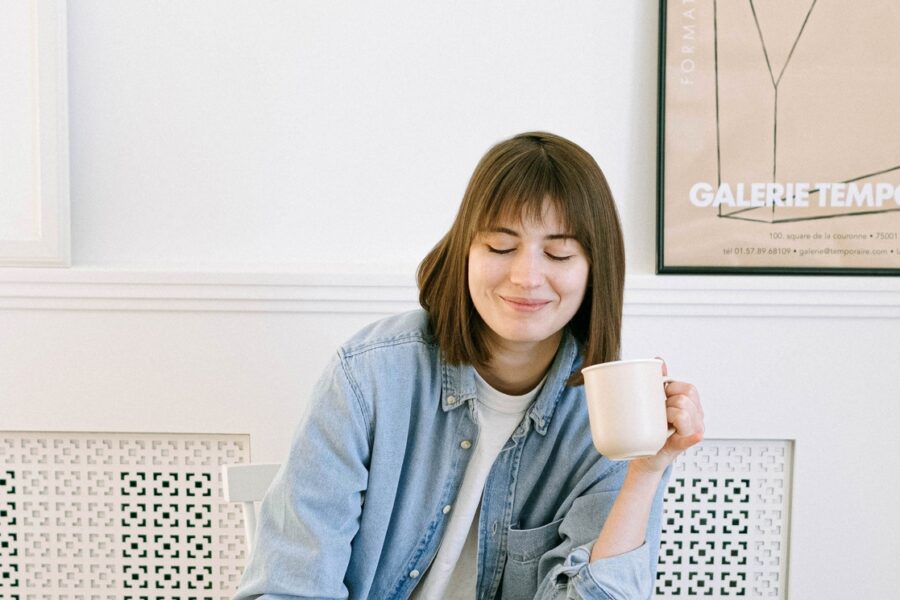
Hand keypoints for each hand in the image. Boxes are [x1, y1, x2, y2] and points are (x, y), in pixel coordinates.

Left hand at [630, 358, 704, 475]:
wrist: (644, 455)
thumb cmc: (653, 427)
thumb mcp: (657, 402)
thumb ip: (660, 381)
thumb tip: (659, 360)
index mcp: (693, 406)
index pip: (689, 389)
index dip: (671, 389)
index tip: (661, 397)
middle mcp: (697, 418)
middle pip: (685, 398)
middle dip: (668, 402)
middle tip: (659, 412)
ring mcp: (693, 432)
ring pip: (683, 412)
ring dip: (668, 415)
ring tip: (661, 422)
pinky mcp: (683, 445)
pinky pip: (691, 438)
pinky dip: (692, 436)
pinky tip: (695, 435)